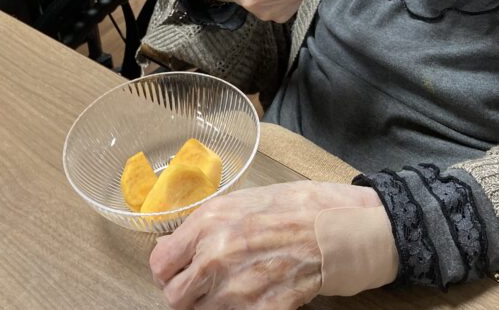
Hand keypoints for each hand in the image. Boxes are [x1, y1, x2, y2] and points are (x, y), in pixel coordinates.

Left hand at [150, 181, 382, 309]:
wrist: (338, 229)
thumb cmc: (295, 207)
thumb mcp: (242, 200)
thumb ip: (205, 225)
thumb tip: (178, 244)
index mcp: (207, 223)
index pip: (160, 264)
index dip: (169, 270)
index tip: (179, 270)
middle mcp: (215, 256)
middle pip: (175, 297)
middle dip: (186, 293)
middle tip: (203, 286)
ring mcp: (237, 289)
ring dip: (210, 305)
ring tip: (230, 291)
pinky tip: (252, 298)